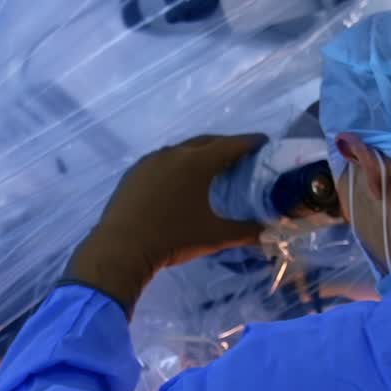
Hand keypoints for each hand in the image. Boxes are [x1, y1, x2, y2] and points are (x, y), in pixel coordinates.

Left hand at [64, 135, 264, 313]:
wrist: (121, 248)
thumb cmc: (172, 239)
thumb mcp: (214, 236)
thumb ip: (245, 232)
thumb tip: (269, 233)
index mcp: (196, 163)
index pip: (230, 145)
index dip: (249, 142)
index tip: (263, 141)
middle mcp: (173, 154)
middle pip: (205, 142)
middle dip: (224, 145)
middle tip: (240, 154)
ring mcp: (150, 161)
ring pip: (181, 150)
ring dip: (199, 153)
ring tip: (211, 166)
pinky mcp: (134, 173)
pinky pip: (162, 161)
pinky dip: (178, 164)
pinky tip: (179, 180)